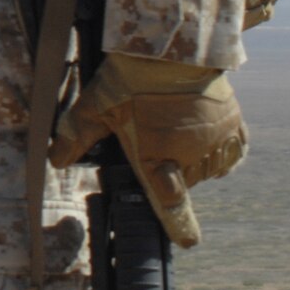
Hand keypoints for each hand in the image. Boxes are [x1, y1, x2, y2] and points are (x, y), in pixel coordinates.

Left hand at [50, 52, 247, 247]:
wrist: (172, 48)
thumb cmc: (130, 79)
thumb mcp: (95, 106)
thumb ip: (75, 136)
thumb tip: (55, 161)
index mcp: (157, 158)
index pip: (170, 202)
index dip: (178, 224)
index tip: (187, 241)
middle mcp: (191, 158)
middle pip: (182, 178)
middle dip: (167, 166)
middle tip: (150, 134)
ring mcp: (216, 142)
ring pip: (207, 166)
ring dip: (193, 158)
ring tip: (173, 128)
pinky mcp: (234, 124)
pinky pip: (234, 151)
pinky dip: (221, 150)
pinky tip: (207, 139)